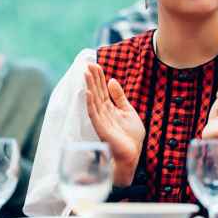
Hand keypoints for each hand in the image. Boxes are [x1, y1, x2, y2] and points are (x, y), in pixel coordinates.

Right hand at [84, 63, 144, 185]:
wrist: (133, 153)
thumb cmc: (131, 136)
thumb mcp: (128, 111)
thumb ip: (119, 97)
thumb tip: (112, 80)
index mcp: (110, 108)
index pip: (102, 89)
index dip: (99, 77)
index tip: (95, 64)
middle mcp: (103, 112)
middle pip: (96, 92)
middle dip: (92, 78)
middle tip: (87, 64)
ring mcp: (101, 120)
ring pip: (93, 100)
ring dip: (89, 86)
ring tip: (85, 74)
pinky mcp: (101, 128)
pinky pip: (94, 114)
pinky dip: (90, 103)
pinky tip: (88, 93)